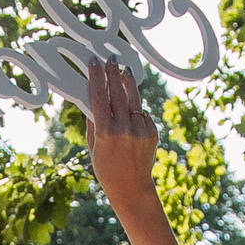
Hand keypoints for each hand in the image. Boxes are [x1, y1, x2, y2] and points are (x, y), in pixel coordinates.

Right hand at [84, 59, 160, 206]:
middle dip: (113, 72)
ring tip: (124, 69)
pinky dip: (136, 110)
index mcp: (105, 132)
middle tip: (111, 57)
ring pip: (133, 99)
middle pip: (118, 92)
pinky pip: (142, 114)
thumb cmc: (106, 168)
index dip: (96, 76)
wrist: (132, 187)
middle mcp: (124, 129)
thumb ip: (93, 122)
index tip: (93, 61)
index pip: (99, 96)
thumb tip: (92, 97)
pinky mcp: (152, 132)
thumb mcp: (92, 146)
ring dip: (128, 83)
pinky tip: (130, 114)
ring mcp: (140, 130)